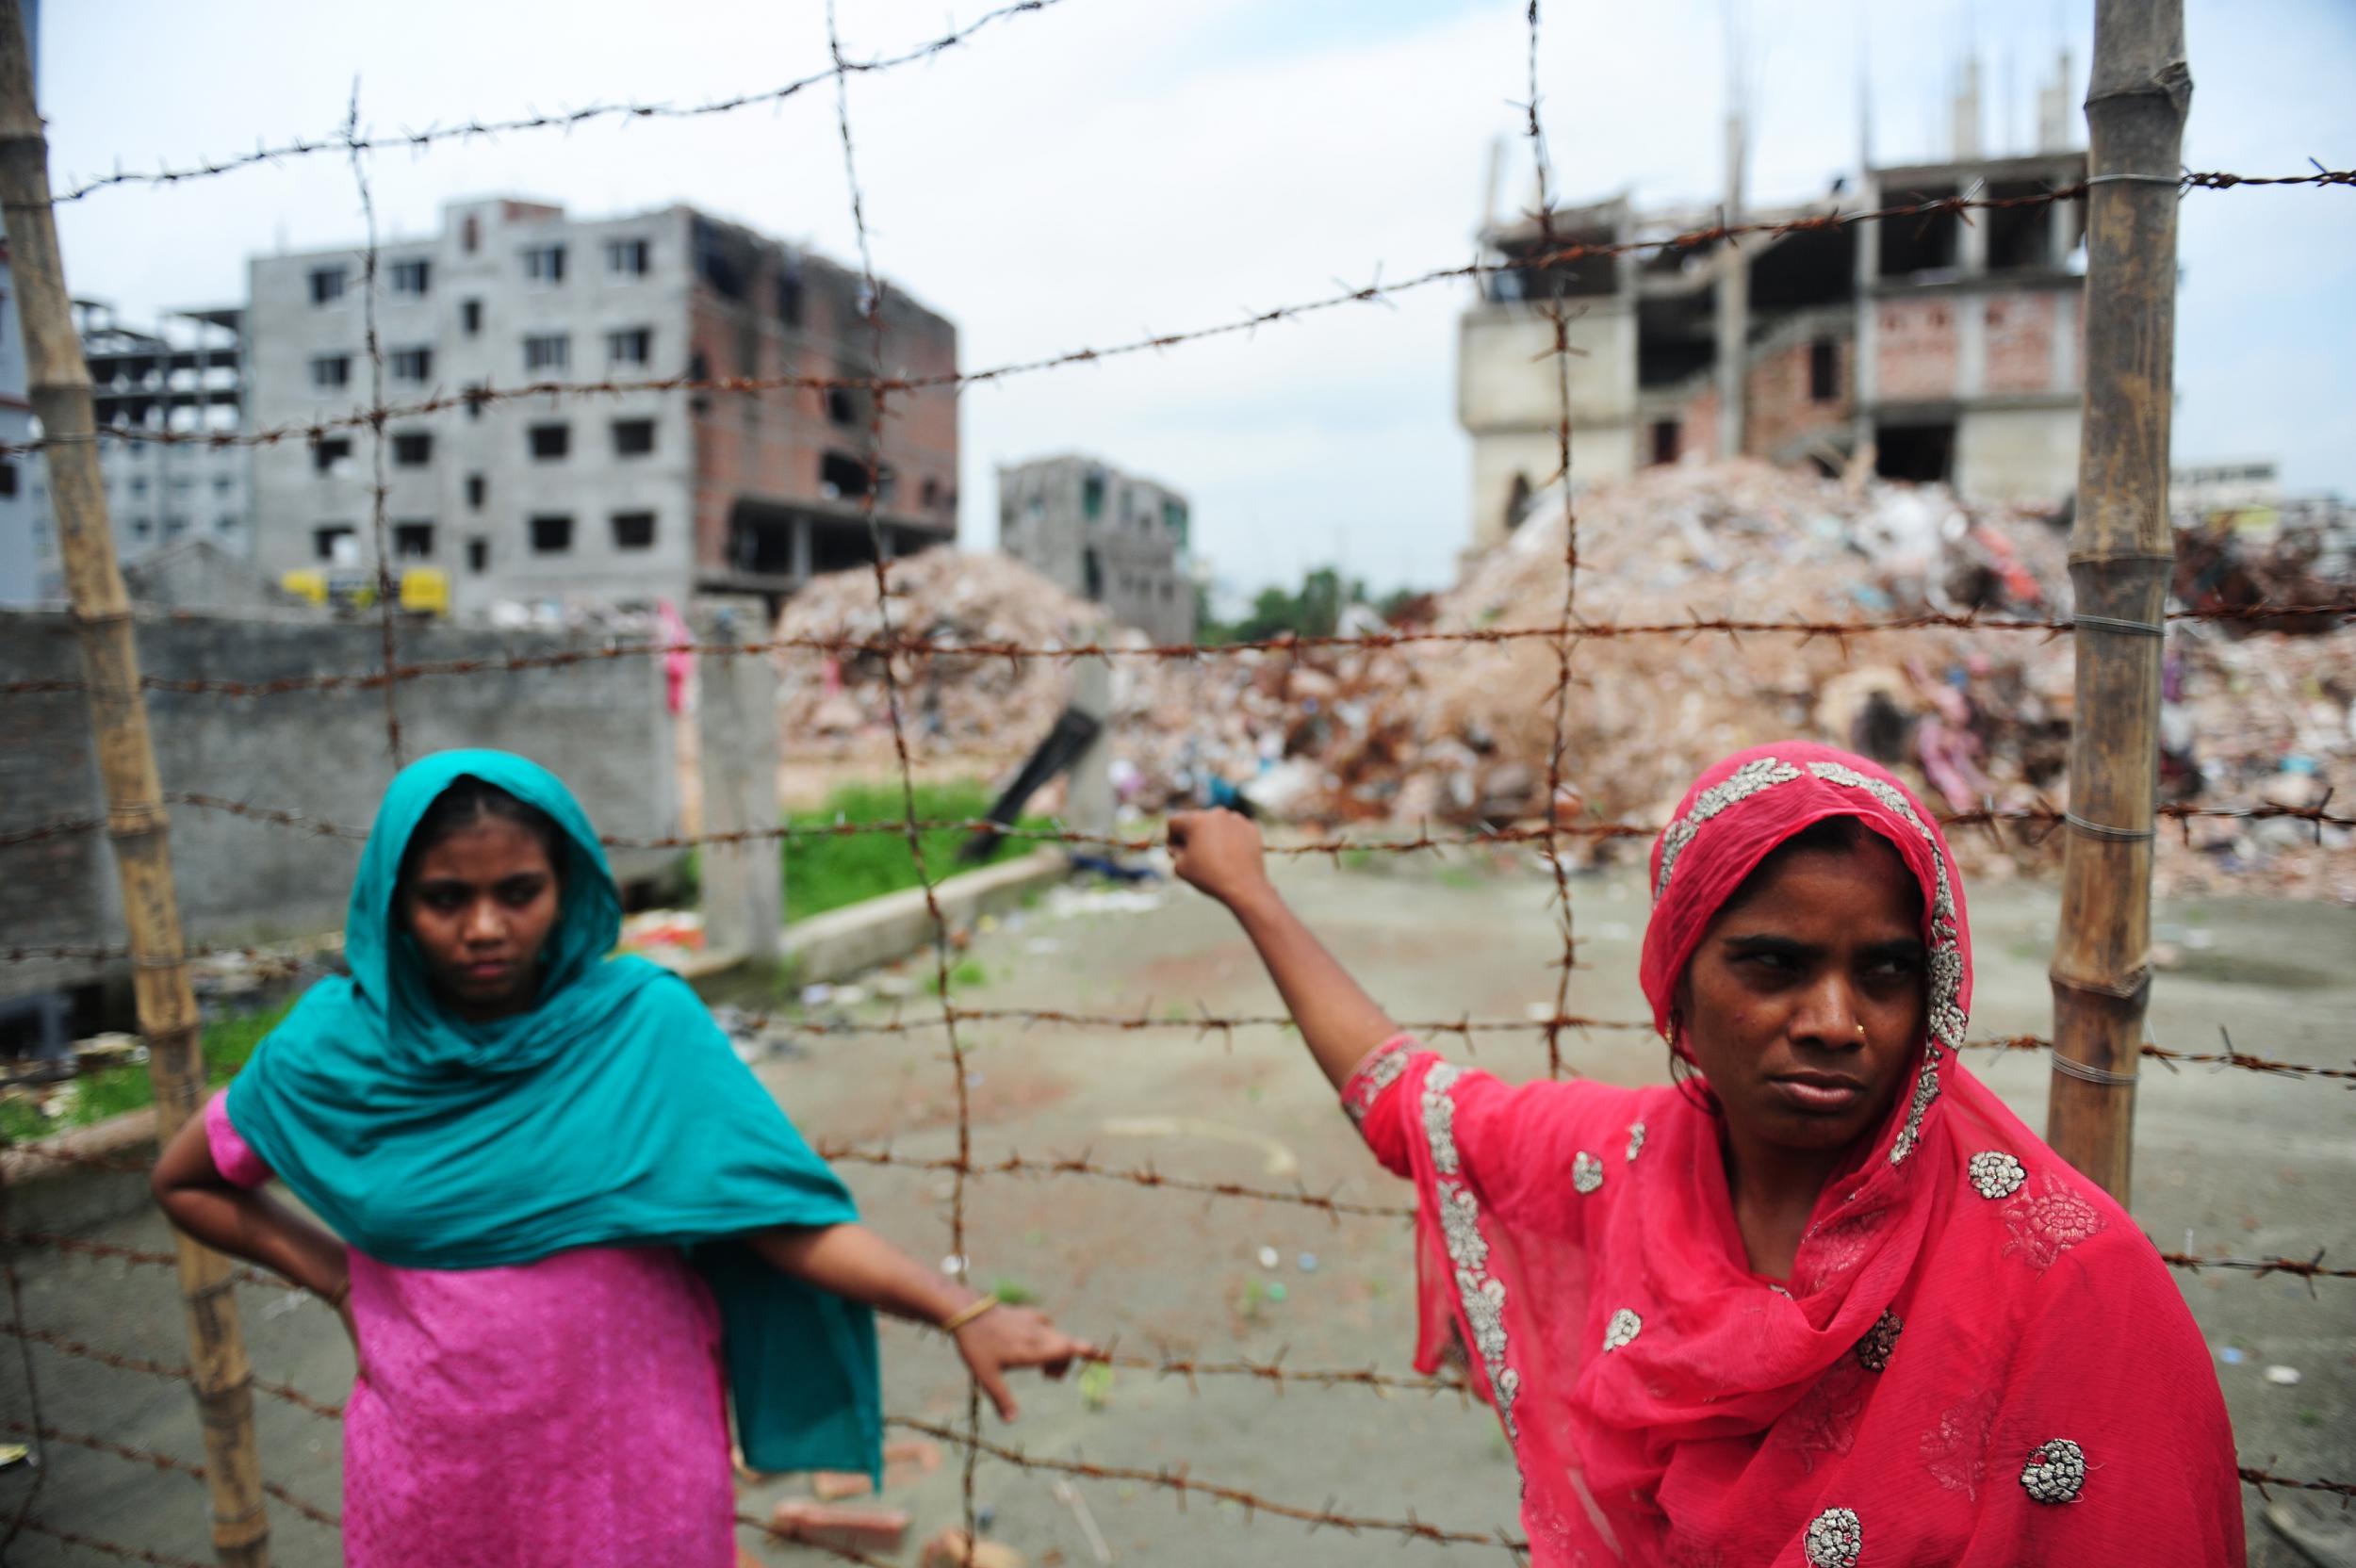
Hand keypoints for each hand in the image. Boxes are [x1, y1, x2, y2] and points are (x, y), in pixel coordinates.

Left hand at [952, 1303, 1095, 1421]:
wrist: (965, 1312)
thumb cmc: (977, 1346)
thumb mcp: (987, 1377)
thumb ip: (1002, 1398)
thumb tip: (1012, 1420)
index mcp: (1034, 1349)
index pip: (1068, 1349)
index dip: (1087, 1352)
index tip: (1104, 1357)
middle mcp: (1038, 1334)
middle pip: (1067, 1346)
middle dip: (1065, 1363)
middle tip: (1049, 1377)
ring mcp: (1033, 1321)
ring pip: (1057, 1337)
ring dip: (1056, 1353)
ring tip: (1040, 1369)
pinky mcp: (1027, 1314)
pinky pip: (1047, 1327)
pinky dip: (1047, 1339)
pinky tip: (1033, 1344)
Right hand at [1168, 809, 1270, 909]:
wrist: (1244, 887)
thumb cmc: (1209, 876)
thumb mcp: (1180, 867)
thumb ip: (1175, 852)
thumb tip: (1181, 845)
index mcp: (1195, 820)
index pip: (1174, 822)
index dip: (1171, 838)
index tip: (1177, 853)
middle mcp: (1216, 813)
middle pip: (1196, 821)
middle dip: (1192, 836)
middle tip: (1195, 855)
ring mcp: (1236, 819)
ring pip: (1216, 824)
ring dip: (1212, 836)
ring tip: (1215, 857)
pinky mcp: (1251, 827)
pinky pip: (1234, 830)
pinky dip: (1230, 839)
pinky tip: (1230, 856)